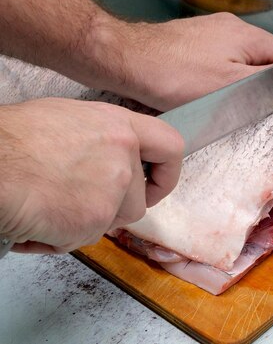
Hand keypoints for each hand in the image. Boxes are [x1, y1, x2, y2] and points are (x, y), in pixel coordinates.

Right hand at [0, 98, 183, 253]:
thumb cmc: (15, 139)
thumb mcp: (70, 120)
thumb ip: (104, 140)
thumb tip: (112, 155)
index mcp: (120, 126)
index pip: (170, 147)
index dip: (167, 172)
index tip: (156, 184)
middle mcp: (124, 156)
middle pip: (139, 200)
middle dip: (114, 210)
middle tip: (82, 205)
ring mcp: (112, 190)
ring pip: (112, 223)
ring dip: (87, 223)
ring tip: (51, 207)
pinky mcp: (94, 220)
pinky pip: (84, 239)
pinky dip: (60, 238)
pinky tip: (37, 221)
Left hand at [85, 12, 272, 110]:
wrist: (123, 58)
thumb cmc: (171, 74)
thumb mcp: (228, 86)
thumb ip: (265, 83)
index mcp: (249, 36)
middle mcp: (234, 27)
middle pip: (269, 57)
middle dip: (269, 82)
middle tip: (258, 106)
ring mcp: (213, 31)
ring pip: (245, 59)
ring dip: (246, 79)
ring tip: (232, 101)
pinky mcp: (196, 40)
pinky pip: (224, 58)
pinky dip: (225, 75)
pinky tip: (211, 90)